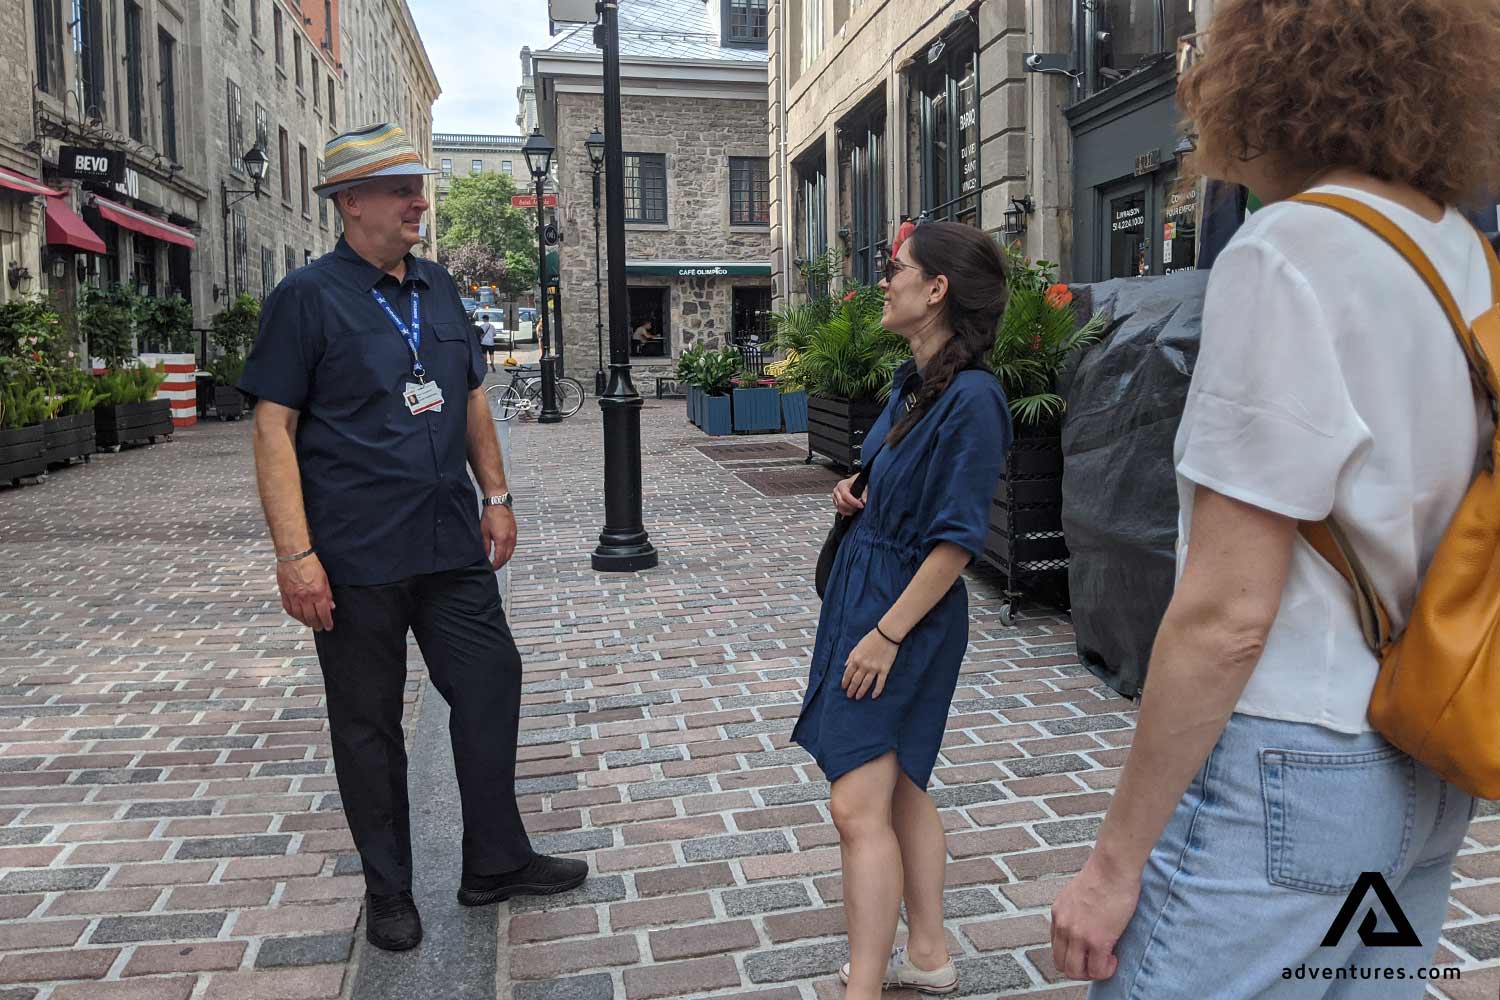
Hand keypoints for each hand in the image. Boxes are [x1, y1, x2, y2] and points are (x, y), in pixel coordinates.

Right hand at [276, 554, 335, 630]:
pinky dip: (294, 615)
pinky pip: (289, 609)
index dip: (327, 622)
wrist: (294, 555)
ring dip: (305, 622)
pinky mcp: (284, 594)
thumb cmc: (310, 563)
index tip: (328, 626)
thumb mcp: (325, 578)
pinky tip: (298, 617)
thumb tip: (331, 605)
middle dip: (317, 624)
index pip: (323, 613)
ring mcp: (293, 597)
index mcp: (317, 593)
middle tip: (320, 628)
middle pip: (311, 617)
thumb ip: (328, 593)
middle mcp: (305, 597)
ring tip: (310, 624)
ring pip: (299, 616)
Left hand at [481, 504, 516, 568]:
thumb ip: (485, 545)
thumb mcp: (484, 532)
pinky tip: (505, 550)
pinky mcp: (514, 531)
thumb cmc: (491, 513)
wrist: (498, 502)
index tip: (492, 568)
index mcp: (502, 539)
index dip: (496, 565)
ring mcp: (513, 534)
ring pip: (512, 551)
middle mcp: (510, 538)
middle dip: (501, 563)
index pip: (500, 558)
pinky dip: (509, 551)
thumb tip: (486, 554)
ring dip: (506, 557)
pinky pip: (513, 545)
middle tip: (495, 567)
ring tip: (499, 560)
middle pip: (507, 556)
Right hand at [832, 475, 864, 516]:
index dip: (854, 502)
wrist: (855, 482)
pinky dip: (846, 512)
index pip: (845, 495)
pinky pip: (839, 510)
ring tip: (857, 508)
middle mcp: (836, 491)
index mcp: (841, 485)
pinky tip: (852, 510)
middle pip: (841, 503)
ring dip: (849, 510)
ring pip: (840, 508)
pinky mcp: (835, 502)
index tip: (861, 505)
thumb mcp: (863, 485)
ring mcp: (835, 497)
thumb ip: (864, 493)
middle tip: (859, 508)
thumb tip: (864, 501)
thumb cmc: (858, 482)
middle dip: (852, 507)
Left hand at [841, 628, 897, 699]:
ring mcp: (874, 668)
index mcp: (856, 659)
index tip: (843, 687)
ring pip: (866, 683)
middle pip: (856, 680)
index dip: (845, 681)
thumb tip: (845, 665)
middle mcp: (864, 665)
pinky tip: (874, 696)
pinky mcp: (884, 669)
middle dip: (851, 689)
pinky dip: (877, 690)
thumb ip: (851, 656)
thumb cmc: (872, 638)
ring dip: (861, 692)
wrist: (886, 634)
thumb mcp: (858, 646)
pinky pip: (880, 683)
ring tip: (857, 697)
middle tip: (849, 696)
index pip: (848, 673)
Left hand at [1050, 852, 1141, 981]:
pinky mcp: (1097, 940)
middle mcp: (1063, 926)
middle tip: (1097, 962)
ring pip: (1076, 972)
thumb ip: (1076, 911)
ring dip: (1092, 972)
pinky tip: (1114, 959)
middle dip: (1080, 969)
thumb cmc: (1104, 874)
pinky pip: (1098, 971)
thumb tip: (1088, 922)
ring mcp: (1078, 935)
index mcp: (1058, 914)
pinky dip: (1106, 970)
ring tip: (1106, 962)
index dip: (1073, 955)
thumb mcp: (1078, 894)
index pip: (1057, 948)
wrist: (1113, 866)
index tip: (1088, 952)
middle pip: (1062, 964)